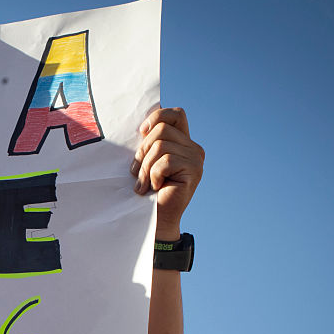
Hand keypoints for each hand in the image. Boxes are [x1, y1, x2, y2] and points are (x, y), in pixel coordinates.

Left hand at [130, 107, 203, 238]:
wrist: (155, 219)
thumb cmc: (146, 190)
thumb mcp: (144, 160)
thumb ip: (149, 142)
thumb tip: (141, 125)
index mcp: (182, 142)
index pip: (175, 114)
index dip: (157, 117)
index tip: (141, 133)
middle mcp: (193, 147)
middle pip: (161, 129)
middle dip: (143, 151)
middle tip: (137, 172)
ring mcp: (196, 158)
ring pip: (161, 145)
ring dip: (145, 167)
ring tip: (144, 184)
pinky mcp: (194, 170)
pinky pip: (165, 161)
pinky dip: (154, 175)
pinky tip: (156, 187)